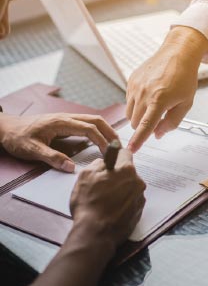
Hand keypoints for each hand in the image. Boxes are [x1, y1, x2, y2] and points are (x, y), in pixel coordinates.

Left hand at [0, 113, 117, 171]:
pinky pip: (87, 123)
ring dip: (106, 130)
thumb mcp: (32, 150)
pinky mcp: (65, 122)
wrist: (6, 128)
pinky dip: (98, 130)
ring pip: (93, 120)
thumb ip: (52, 158)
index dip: (102, 140)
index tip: (109, 153)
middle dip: (110, 132)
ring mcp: (67, 118)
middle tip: (119, 147)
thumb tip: (72, 168)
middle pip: (96, 120)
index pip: (89, 129)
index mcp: (61, 122)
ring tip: (114, 143)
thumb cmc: (17, 138)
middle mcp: (67, 117)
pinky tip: (100, 139)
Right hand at [70, 149, 145, 247]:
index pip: (125, 153)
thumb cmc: (89, 204)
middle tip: (103, 185)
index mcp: (127, 170)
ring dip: (121, 190)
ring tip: (105, 201)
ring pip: (130, 187)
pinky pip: (131, 201)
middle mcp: (138, 182)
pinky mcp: (139, 212)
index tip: (110, 161)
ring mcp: (140, 198)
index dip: (116, 156)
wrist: (95, 234)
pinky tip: (111, 210)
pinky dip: (123, 203)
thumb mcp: (86, 176)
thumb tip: (104, 162)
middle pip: (128, 172)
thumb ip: (98, 163)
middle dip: (118, 175)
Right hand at [126, 26, 207, 151]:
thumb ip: (172, 122)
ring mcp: (135, 86)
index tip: (132, 149)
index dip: (138, 140)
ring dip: (139, 116)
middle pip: (135, 122)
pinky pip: (128, 100)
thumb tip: (158, 134)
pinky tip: (150, 94)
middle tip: (159, 117)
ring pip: (129, 113)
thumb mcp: (185, 103)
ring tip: (154, 105)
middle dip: (144, 126)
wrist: (178, 53)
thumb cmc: (184, 78)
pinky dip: (137, 104)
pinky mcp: (131, 80)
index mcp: (159, 100)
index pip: (145, 126)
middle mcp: (144, 93)